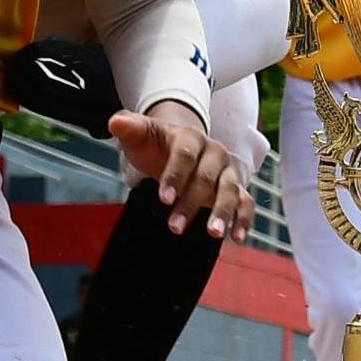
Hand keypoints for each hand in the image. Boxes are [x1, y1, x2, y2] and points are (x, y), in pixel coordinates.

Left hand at [112, 100, 247, 237]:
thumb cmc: (154, 145)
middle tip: (174, 228)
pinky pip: (245, 202)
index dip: (175, 176)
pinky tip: (237, 237)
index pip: (185, 155)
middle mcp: (214, 152)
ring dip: (222, 212)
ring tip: (213, 234)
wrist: (174, 147)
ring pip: (230, 190)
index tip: (164, 199)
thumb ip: (129, 128)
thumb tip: (115, 123)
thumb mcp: (140, 135)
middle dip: (191, 202)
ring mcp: (226, 171)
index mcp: (190, 136)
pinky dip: (243, 219)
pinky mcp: (235, 188)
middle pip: (207, 177)